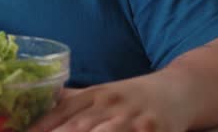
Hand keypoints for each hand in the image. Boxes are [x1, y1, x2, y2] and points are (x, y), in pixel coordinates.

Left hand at [28, 73, 192, 131]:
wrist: (180, 89)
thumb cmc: (134, 97)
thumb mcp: (103, 94)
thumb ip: (73, 103)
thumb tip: (37, 113)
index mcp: (93, 95)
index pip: (59, 114)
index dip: (38, 128)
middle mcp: (109, 104)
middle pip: (75, 128)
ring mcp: (131, 118)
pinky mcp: (152, 130)